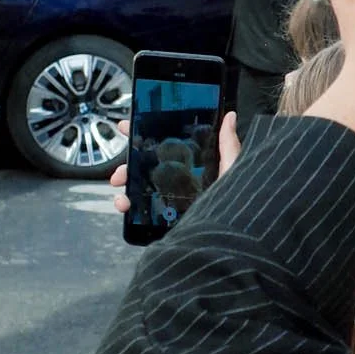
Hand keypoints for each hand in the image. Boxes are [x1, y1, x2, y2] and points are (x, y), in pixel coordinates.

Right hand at [110, 110, 239, 214]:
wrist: (225, 237)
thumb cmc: (235, 203)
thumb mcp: (233, 170)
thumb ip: (228, 145)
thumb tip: (229, 116)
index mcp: (195, 169)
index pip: (167, 147)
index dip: (146, 135)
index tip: (128, 127)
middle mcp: (181, 183)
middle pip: (148, 166)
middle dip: (129, 162)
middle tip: (122, 162)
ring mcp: (171, 201)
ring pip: (140, 186)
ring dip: (125, 181)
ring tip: (119, 181)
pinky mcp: (165, 218)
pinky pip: (140, 210)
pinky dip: (126, 204)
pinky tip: (124, 203)